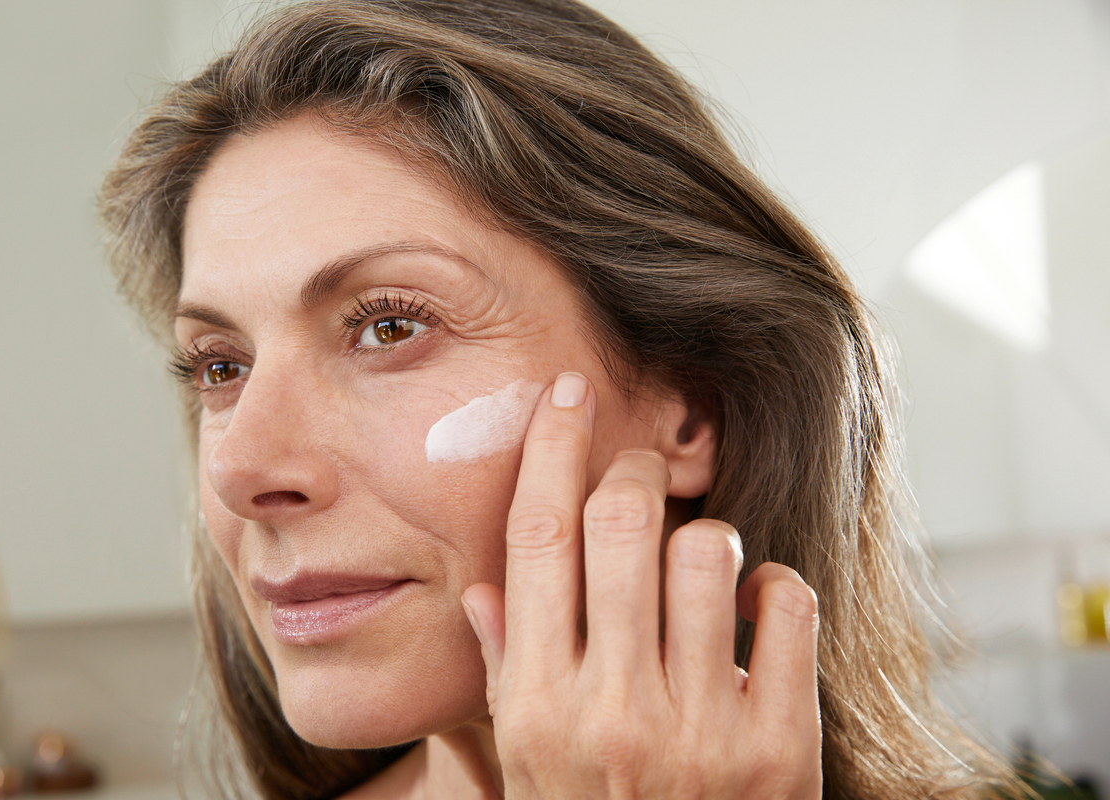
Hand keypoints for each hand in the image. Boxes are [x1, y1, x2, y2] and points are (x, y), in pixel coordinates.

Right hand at [462, 372, 821, 798]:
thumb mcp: (527, 766)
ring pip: (707, 548)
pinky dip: (776, 584)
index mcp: (540, 704)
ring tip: (698, 561)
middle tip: (640, 472)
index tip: (569, 394)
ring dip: (704, 533)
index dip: (552, 451)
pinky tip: (757, 606)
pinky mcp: (780, 742)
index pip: (536, 541)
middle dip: (633, 471)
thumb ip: (506, 673)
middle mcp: (613, 708)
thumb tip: (484, 591)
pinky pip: (788, 601)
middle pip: (619, 523)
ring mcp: (701, 726)